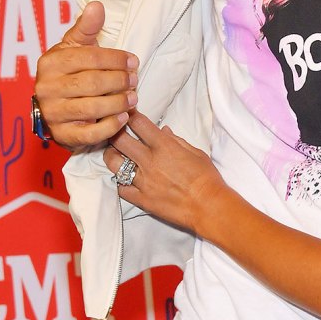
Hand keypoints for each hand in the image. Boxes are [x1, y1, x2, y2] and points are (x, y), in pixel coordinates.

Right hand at [34, 2, 138, 151]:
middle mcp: (47, 88)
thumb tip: (97, 5)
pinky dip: (110, 127)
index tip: (133, 61)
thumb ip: (86, 27)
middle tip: (135, 80)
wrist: (54, 106)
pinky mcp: (62, 135)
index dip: (115, 59)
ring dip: (118, 103)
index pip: (88, 58)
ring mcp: (53, 113)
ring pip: (91, 108)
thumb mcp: (74, 47)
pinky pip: (89, 134)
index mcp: (50, 63)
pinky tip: (124, 118)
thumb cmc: (69, 72)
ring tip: (134, 98)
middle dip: (119, 81)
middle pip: (91, 83)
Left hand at [103, 110, 227, 236]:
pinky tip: (125, 179)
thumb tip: (164, 131)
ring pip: (114, 163)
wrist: (209, 206)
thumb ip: (176, 140)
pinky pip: (121, 189)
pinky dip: (121, 182)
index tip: (127, 113)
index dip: (130, 114)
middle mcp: (149, 162)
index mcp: (164, 147)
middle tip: (116, 131)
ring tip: (116, 155)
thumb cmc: (207, 178)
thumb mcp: (195, 152)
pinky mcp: (141, 199)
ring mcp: (143, 181)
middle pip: (119, 140)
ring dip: (112, 156)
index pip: (139, 123)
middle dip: (115, 132)